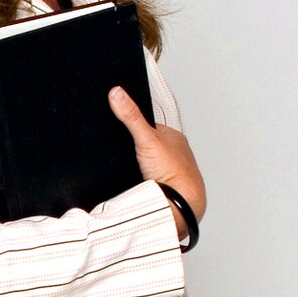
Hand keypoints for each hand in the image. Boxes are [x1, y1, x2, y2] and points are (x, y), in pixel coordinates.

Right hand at [108, 87, 205, 229]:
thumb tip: (117, 93)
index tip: (119, 129)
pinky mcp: (163, 187)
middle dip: (135, 150)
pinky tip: (137, 183)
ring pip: (147, 164)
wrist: (180, 203)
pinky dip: (140, 181)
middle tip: (125, 153)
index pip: (148, 126)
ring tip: (132, 169)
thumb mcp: (147, 138)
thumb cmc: (174, 172)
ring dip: (138, 167)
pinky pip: (146, 180)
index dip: (132, 128)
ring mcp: (169, 170)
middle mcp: (173, 153)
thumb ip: (131, 116)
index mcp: (173, 137)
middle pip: (146, 145)